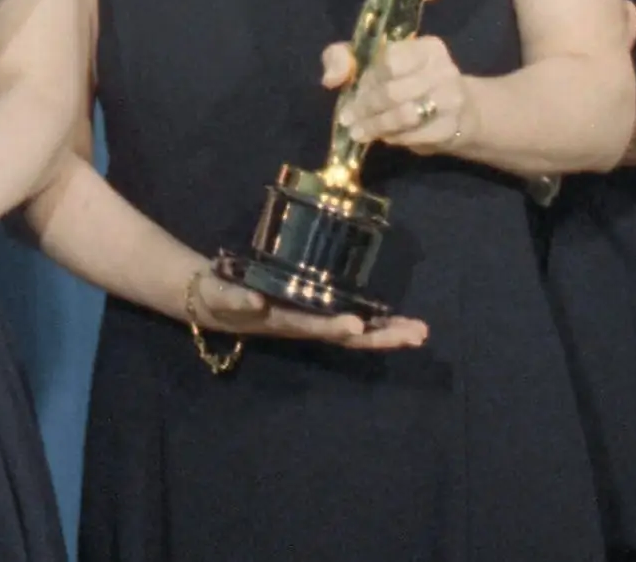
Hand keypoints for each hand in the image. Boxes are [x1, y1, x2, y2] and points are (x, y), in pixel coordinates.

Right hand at [187, 266, 428, 351]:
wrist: (216, 304)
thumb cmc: (220, 297)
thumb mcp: (221, 296)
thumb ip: (235, 298)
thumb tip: (256, 301)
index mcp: (284, 322)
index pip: (314, 327)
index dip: (334, 327)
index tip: (357, 325)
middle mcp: (305, 326)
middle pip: (348, 338)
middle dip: (382, 338)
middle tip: (417, 334)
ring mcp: (314, 321)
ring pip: (357, 333)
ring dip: (388, 333)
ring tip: (420, 331)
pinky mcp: (316, 312)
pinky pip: (352, 320)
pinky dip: (377, 323)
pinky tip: (400, 322)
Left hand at [324, 37, 472, 155]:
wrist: (461, 113)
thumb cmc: (408, 83)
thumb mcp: (374, 63)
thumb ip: (343, 59)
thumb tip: (330, 79)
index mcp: (426, 48)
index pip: (390, 60)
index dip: (367, 79)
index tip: (353, 92)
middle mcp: (444, 70)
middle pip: (393, 91)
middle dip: (365, 108)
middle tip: (348, 119)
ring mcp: (451, 100)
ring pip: (404, 116)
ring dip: (376, 126)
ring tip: (359, 133)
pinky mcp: (452, 129)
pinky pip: (415, 136)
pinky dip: (394, 138)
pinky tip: (385, 138)